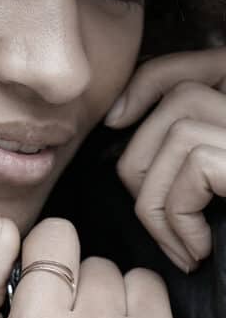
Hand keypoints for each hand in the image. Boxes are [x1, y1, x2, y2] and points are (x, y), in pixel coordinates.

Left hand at [103, 46, 225, 272]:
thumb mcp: (204, 192)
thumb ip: (178, 150)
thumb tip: (117, 116)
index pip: (193, 67)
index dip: (146, 83)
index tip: (114, 119)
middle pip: (179, 99)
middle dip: (142, 161)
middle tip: (159, 223)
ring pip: (179, 132)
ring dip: (159, 197)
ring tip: (180, 244)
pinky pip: (195, 166)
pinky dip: (180, 214)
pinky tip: (198, 250)